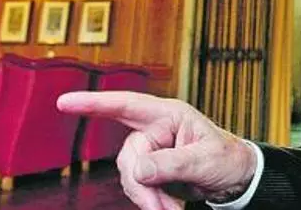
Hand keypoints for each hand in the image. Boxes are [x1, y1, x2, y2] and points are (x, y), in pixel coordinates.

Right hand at [57, 92, 256, 209]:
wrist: (236, 178)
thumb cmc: (227, 158)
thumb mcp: (205, 160)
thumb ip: (171, 163)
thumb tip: (138, 169)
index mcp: (170, 115)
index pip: (127, 104)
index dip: (95, 103)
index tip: (65, 103)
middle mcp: (156, 130)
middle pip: (128, 156)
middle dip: (141, 185)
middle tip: (161, 208)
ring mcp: (152, 151)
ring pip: (130, 176)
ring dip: (147, 197)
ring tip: (171, 209)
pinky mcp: (151, 170)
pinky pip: (137, 187)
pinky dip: (150, 201)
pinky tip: (167, 208)